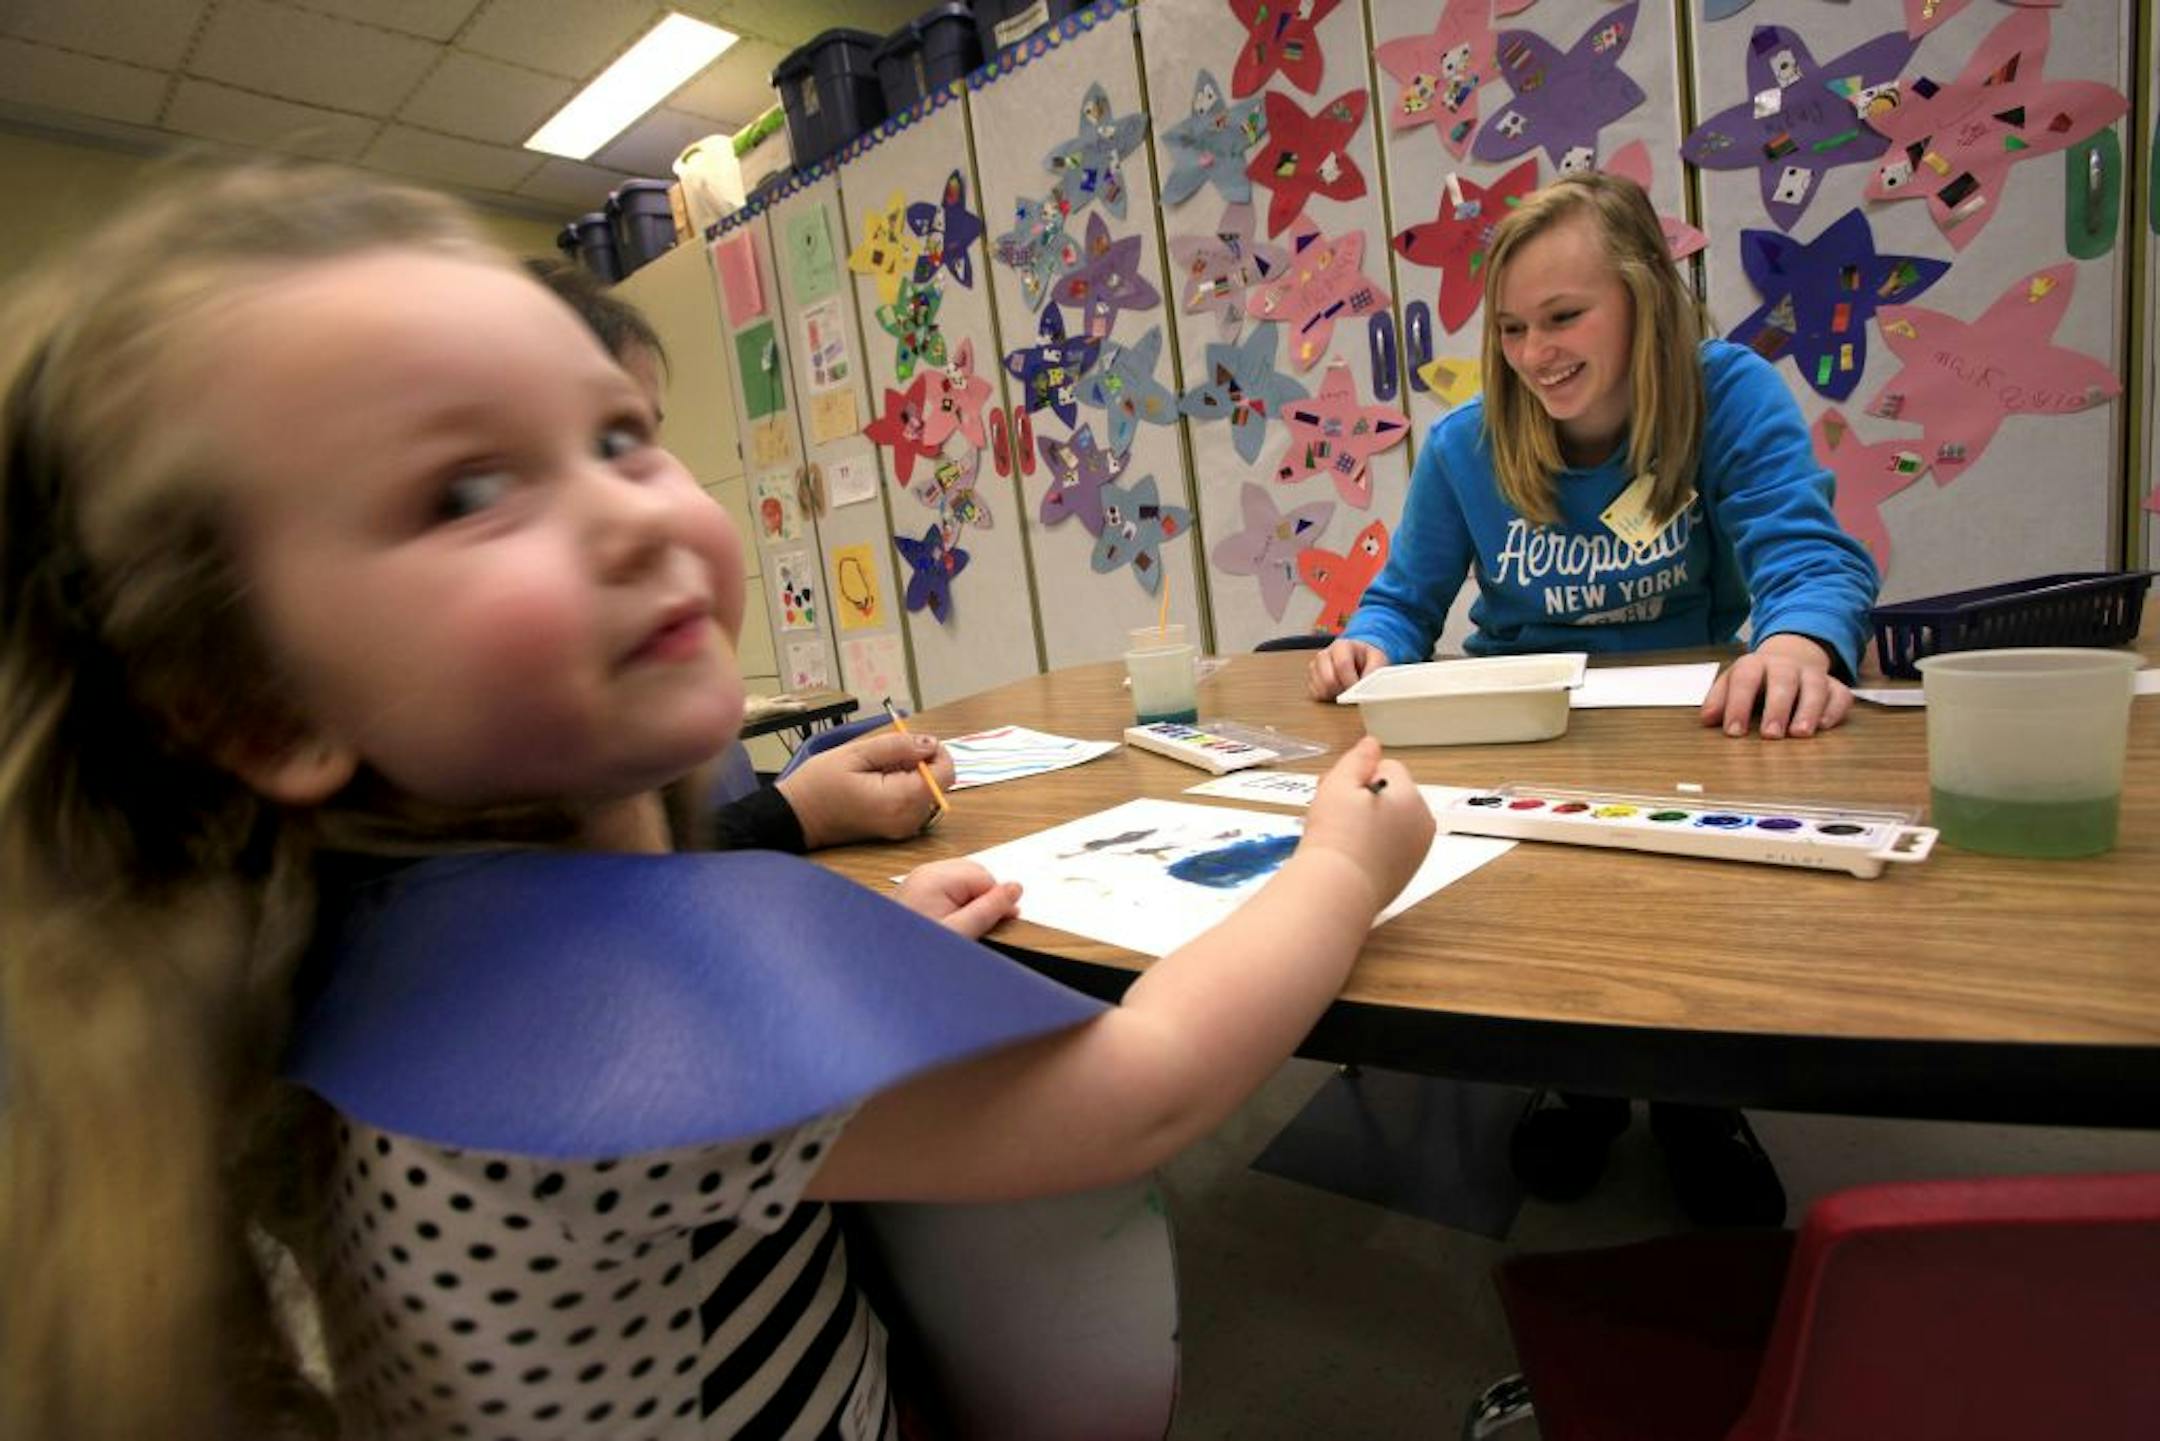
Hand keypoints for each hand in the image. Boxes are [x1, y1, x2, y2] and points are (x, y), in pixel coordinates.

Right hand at [776, 730, 957, 847]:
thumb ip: (897, 746)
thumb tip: (929, 743)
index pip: (945, 774)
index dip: (936, 753)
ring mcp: (904, 828)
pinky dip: (905, 787)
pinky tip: (878, 783)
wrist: (797, 818)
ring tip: (878, 770)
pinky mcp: (897, 830)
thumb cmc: (819, 785)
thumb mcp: (856, 753)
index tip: (912, 743)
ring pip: (928, 792)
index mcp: (900, 800)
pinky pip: (915, 803)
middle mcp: (909, 819)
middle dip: (921, 763)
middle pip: (939, 783)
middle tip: (887, 756)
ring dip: (912, 775)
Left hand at [895, 859, 1021, 939]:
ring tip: (963, 929)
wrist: (884, 964)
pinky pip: (947, 890)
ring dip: (970, 902)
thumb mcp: (961, 932)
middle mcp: (925, 873)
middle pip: (974, 876)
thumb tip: (1015, 888)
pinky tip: (949, 925)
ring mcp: (918, 881)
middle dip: (983, 900)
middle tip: (981, 928)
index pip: (985, 877)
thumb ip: (990, 908)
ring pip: (962, 882)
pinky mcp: (915, 891)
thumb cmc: (915, 950)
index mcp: (936, 877)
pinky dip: (955, 904)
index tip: (999, 923)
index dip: (997, 901)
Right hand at [1295, 737, 1432, 913]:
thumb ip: (1358, 759)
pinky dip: (1372, 847)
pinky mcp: (1404, 876)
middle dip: (1364, 799)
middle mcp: (1422, 825)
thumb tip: (1372, 744)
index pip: (1388, 769)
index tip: (1336, 791)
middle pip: (1392, 796)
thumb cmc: (1336, 836)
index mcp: (1412, 799)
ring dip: (1369, 823)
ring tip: (1340, 835)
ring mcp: (1416, 854)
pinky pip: (1389, 848)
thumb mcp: (1338, 784)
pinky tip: (1350, 854)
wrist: (1336, 891)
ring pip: (1391, 823)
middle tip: (1332, 811)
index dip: (1358, 776)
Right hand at [1307, 639, 1388, 699]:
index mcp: (1341, 646)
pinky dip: (1327, 697)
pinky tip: (1337, 692)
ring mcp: (1315, 667)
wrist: (1358, 659)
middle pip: (1328, 679)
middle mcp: (1324, 655)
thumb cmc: (1367, 659)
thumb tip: (1365, 688)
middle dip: (1342, 690)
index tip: (1359, 691)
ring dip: (1335, 695)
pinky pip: (1315, 694)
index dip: (1351, 681)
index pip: (1342, 665)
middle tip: (1353, 692)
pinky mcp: (1311, 680)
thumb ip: (1374, 670)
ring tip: (1346, 690)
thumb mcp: (1377, 659)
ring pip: (1320, 689)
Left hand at [1700, 634, 1851, 739]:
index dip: (1738, 705)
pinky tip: (1825, 726)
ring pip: (1815, 687)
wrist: (1792, 655)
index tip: (1734, 732)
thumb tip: (1707, 720)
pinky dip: (1834, 710)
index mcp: (1755, 664)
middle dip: (1776, 708)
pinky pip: (1840, 695)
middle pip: (1783, 681)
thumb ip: (1719, 700)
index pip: (1744, 680)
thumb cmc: (1756, 679)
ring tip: (1800, 734)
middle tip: (1770, 735)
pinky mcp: (1835, 686)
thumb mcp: (1732, 683)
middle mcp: (1786, 666)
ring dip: (1808, 710)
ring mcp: (1812, 674)